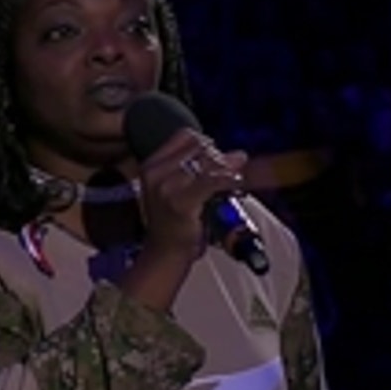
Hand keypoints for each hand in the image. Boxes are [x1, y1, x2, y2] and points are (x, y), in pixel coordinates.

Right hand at [122, 129, 246, 311]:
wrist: (165, 253)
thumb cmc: (174, 222)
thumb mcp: (179, 188)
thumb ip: (202, 168)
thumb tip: (239, 155)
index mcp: (151, 165)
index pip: (186, 136)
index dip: (206, 145)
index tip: (215, 160)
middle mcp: (155, 172)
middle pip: (199, 146)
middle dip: (219, 158)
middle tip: (227, 175)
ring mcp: (166, 187)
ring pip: (209, 162)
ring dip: (227, 169)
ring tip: (232, 182)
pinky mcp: (181, 201)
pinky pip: (214, 181)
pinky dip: (230, 181)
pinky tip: (236, 185)